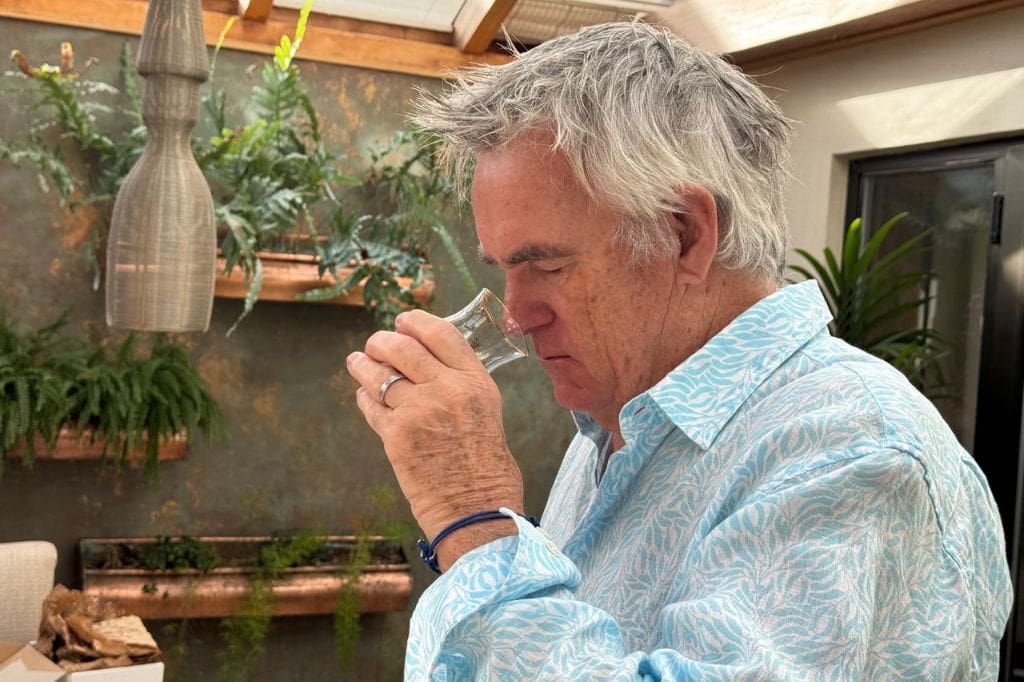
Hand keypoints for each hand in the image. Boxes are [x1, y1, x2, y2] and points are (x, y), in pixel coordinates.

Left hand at [346, 309, 524, 569]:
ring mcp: (419, 410)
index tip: (403, 321)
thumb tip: (428, 363)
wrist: (477, 511)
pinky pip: (370, 405)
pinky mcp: (396, 435)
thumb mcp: (486, 412)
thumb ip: (460, 385)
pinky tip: (364, 397)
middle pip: (403, 346)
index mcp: (476, 381)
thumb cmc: (487, 468)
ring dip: (363, 364)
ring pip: (379, 373)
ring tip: (357, 362)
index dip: (415, 321)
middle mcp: (447, 388)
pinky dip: (364, 398)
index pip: (440, 332)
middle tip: (375, 343)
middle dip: (382, 341)